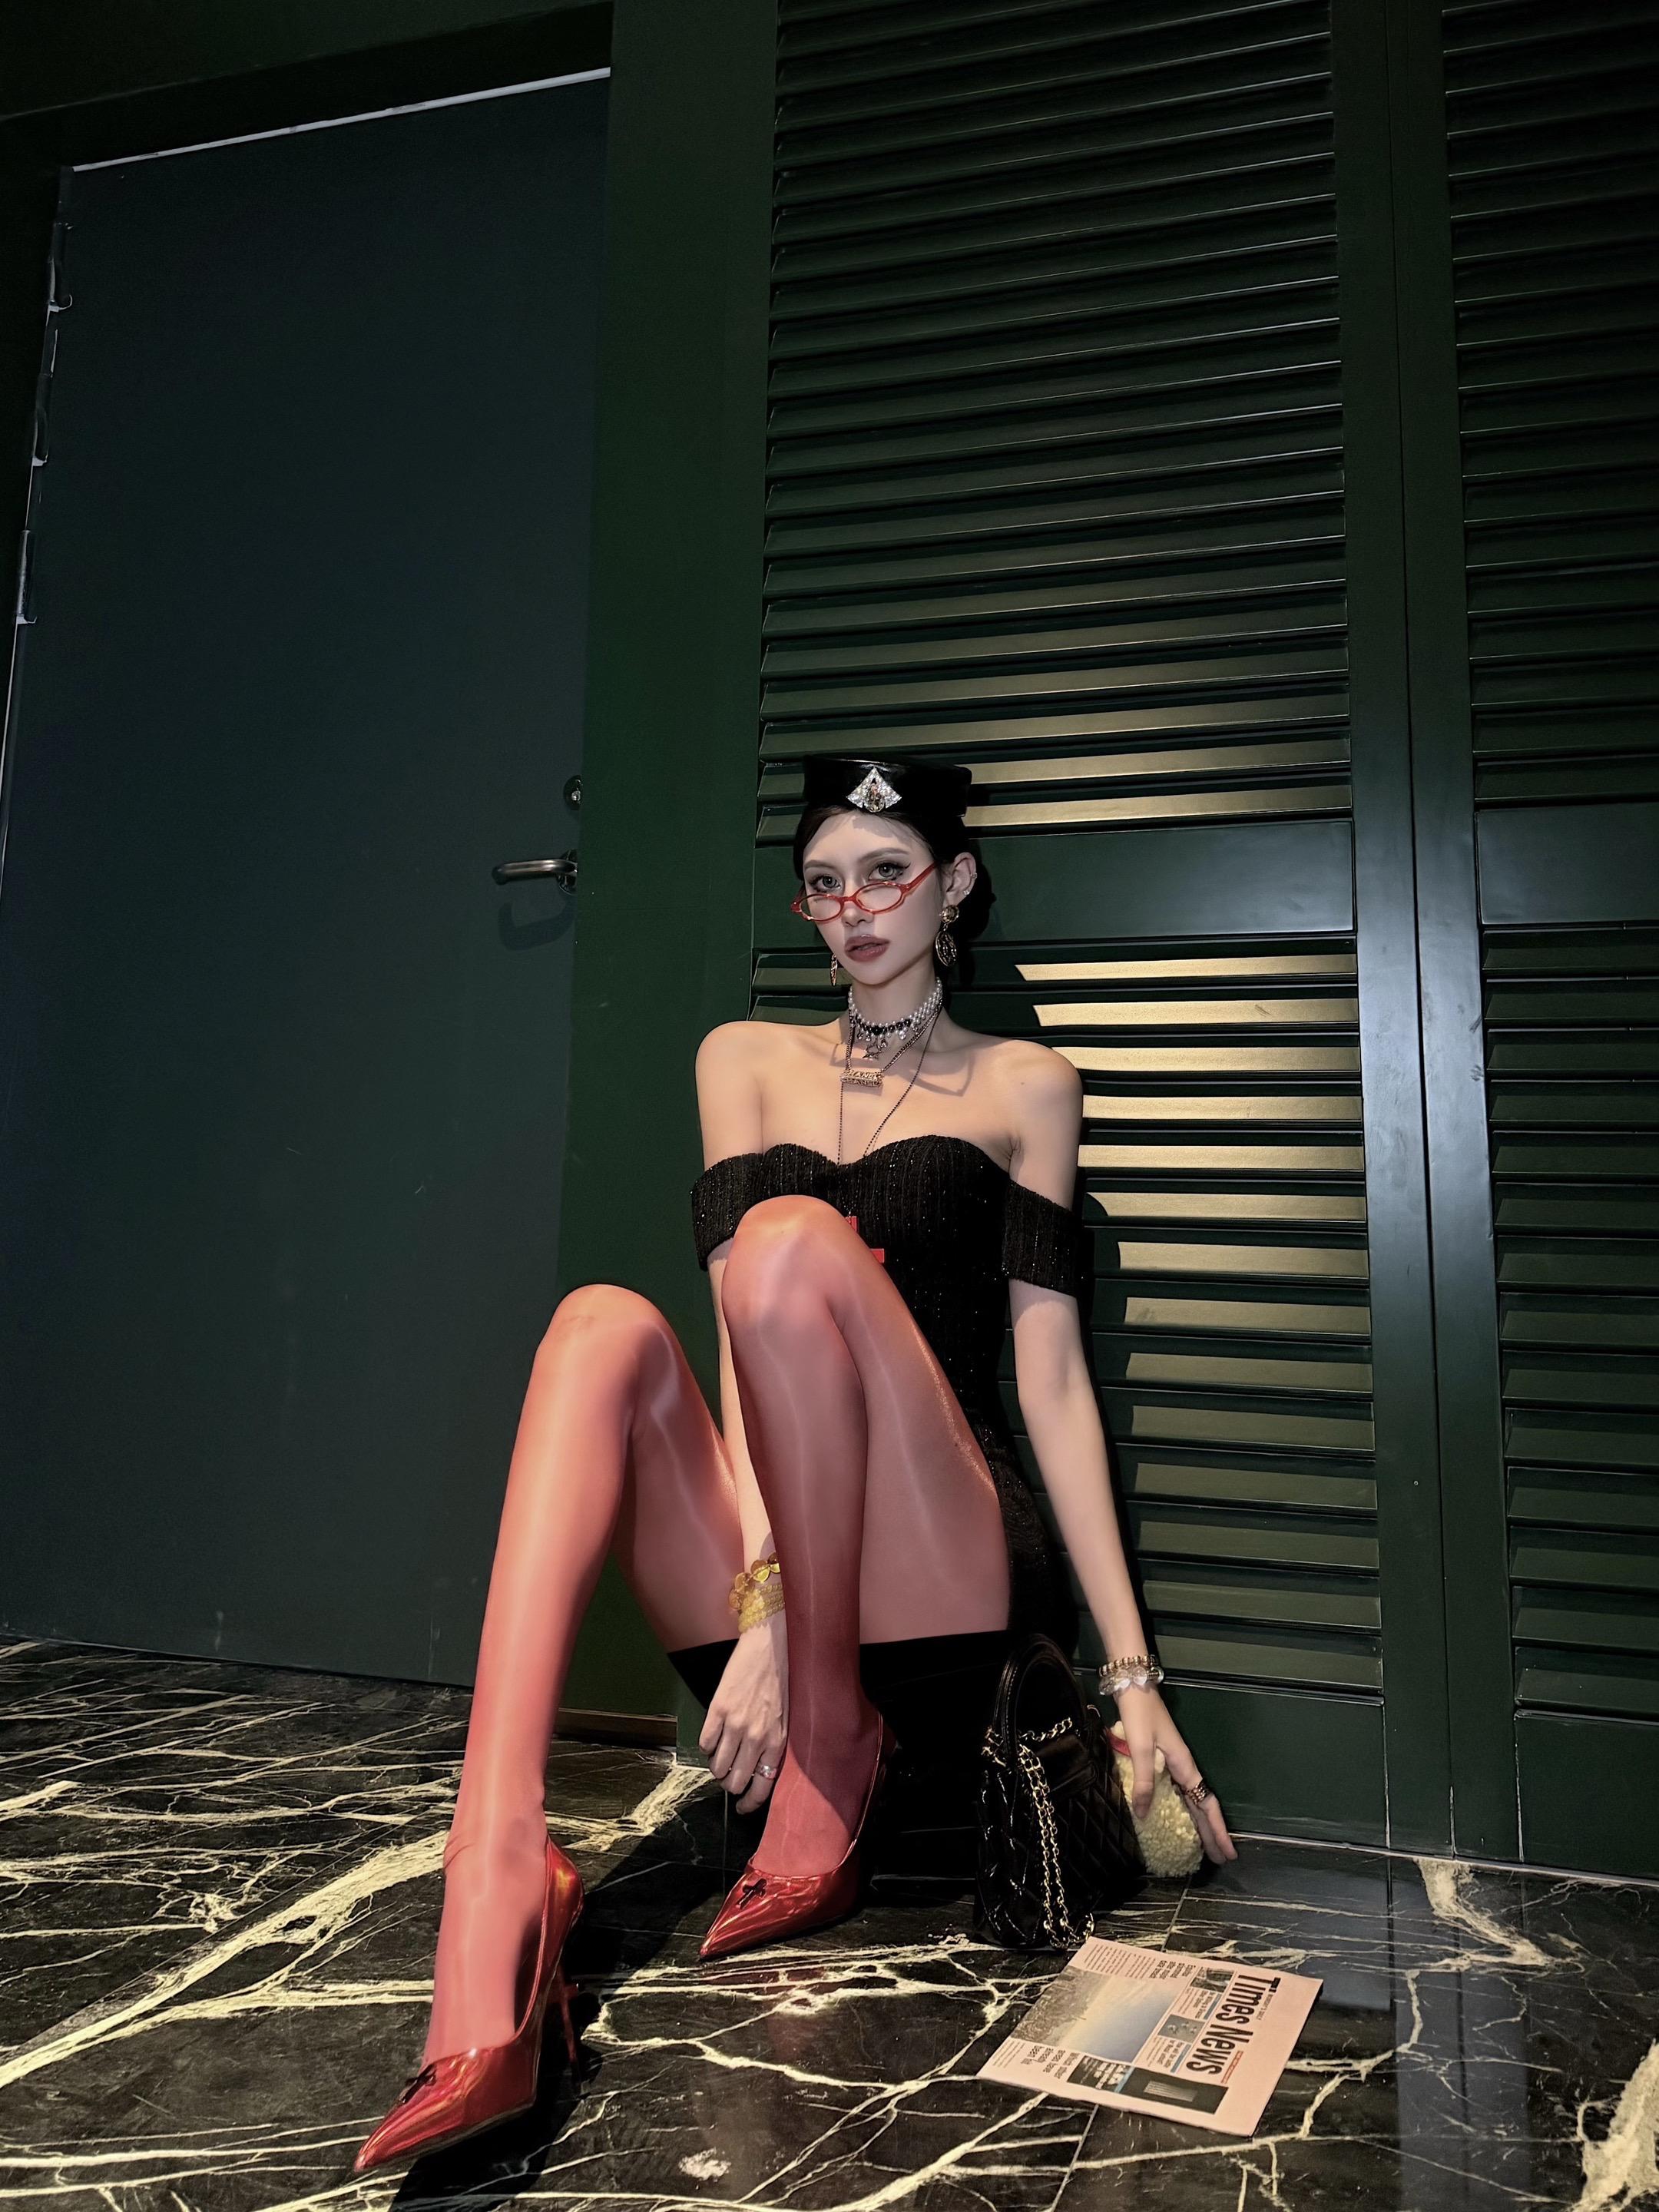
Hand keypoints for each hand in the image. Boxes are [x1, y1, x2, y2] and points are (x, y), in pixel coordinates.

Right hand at [699, 1613, 786, 1814]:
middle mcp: (756, 1737)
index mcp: (777, 1741)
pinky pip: (705, 1742)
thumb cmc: (783, 1680)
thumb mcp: (787, 1717)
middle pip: (735, 1781)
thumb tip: (760, 1768)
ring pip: (717, 1766)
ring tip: (721, 1757)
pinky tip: (714, 1737)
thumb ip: (774, 1743)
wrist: (770, 1645)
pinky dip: (707, 1745)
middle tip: (730, 1776)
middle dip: (730, 1784)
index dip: (749, 1803)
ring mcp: (735, 1724)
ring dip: (717, 1767)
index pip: (762, 1787)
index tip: (742, 1807)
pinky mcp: (718, 1709)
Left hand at [1113, 1685, 1237, 1863]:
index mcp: (1184, 1767)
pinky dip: (1186, 1809)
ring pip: (1193, 1800)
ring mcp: (1176, 1763)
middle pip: (1203, 1806)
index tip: (1228, 1852)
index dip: (1217, 1830)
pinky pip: (1181, 1792)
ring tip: (1207, 1847)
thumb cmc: (1140, 1715)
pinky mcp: (1165, 1759)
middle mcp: (1184, 1768)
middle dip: (1214, 1833)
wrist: (1134, 1687)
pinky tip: (1181, 1818)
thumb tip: (1144, 1815)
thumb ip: (1143, 1781)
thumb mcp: (1140, 1748)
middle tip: (1223, 1859)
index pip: (1206, 1805)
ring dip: (1202, 1823)